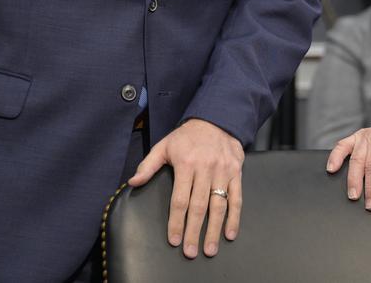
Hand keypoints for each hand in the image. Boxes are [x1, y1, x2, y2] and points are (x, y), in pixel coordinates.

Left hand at [130, 118, 243, 258]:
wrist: (217, 119)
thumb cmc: (187, 136)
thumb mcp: (164, 146)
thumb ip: (148, 165)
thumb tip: (133, 183)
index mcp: (186, 164)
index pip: (180, 199)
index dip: (176, 222)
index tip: (174, 239)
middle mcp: (206, 169)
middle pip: (199, 206)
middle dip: (194, 231)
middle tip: (190, 252)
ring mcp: (223, 171)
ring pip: (219, 205)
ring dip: (215, 230)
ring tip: (210, 249)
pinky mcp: (236, 173)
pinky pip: (237, 198)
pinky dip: (234, 217)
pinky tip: (230, 233)